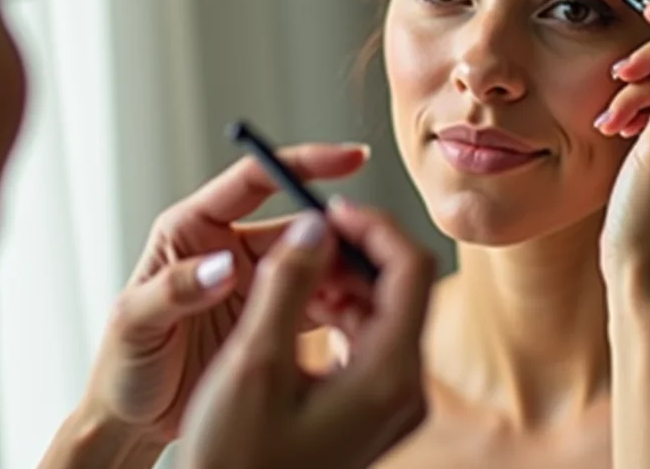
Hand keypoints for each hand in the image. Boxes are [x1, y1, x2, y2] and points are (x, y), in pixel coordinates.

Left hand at [76, 143, 376, 446]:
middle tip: (370, 247)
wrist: (133, 420)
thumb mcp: (134, 324)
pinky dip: (341, 306)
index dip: (302, 164)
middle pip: (296, 224)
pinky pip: (317, 302)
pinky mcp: (272, 317)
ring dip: (343, 271)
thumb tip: (223, 265)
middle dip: (336, 231)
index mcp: (193, 229)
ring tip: (367, 289)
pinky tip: (356, 317)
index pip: (255, 181)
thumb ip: (175, 289)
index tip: (348, 158)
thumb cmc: (121, 366)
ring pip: (314, 263)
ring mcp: (255, 283)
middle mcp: (229, 248)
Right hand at [176, 198, 434, 468]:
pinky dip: (340, 313)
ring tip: (293, 268)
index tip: (329, 205)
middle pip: (403, 288)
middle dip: (357, 250)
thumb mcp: (254, 364)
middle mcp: (404, 389)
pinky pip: (370, 342)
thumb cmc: (236, 460)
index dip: (374, 227)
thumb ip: (288, 286)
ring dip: (345, 280)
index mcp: (390, 375)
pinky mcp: (372, 411)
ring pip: (385, 313)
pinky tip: (298, 308)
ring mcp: (392, 403)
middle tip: (306, 232)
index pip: (412, 269)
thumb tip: (316, 224)